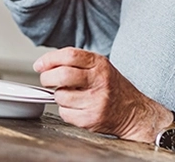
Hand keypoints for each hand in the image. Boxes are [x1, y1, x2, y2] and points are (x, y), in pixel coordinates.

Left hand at [34, 47, 172, 143]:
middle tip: (46, 80)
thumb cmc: (113, 88)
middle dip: (47, 78)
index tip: (39, 65)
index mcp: (100, 64)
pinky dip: (65, 110)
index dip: (49, 59)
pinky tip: (77, 107)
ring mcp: (96, 101)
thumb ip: (77, 62)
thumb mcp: (101, 67)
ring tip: (70, 95)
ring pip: (60, 96)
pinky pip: (65, 113)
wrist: (134, 113)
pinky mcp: (91, 119)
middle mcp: (99, 81)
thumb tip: (45, 64)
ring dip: (59, 96)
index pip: (69, 55)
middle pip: (62, 75)